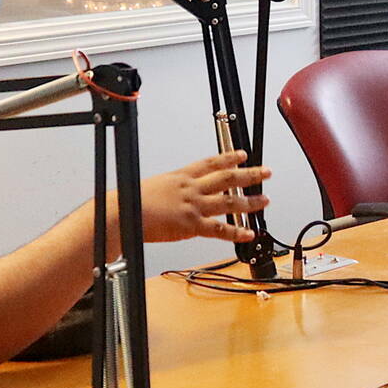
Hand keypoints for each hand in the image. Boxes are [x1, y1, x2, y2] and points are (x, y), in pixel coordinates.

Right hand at [135, 151, 271, 243]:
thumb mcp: (155, 187)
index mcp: (180, 177)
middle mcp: (190, 188)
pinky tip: (249, 233)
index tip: (242, 154)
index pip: (210, 163)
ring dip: (250, 201)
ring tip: (265, 200)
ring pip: (229, 201)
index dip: (228, 157)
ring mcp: (193, 206)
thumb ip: (170, 190)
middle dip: (249, 174)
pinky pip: (219, 229)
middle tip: (265, 172)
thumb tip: (175, 194)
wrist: (122, 214)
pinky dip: (236, 232)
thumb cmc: (131, 203)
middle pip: (227, 178)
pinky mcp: (191, 225)